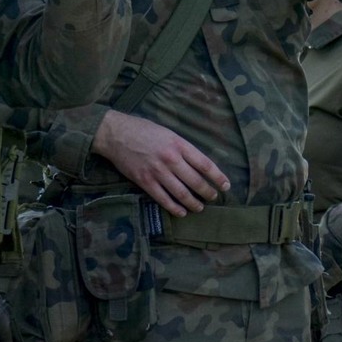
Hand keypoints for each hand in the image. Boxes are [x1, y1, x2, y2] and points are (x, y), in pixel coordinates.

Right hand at [93, 111, 230, 215]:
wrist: (116, 134)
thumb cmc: (143, 130)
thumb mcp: (168, 133)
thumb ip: (182, 148)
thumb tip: (198, 163)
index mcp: (179, 144)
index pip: (205, 164)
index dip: (218, 177)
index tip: (226, 185)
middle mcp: (171, 159)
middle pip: (196, 181)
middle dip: (208, 192)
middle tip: (213, 197)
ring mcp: (158, 172)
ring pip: (182, 193)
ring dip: (194, 203)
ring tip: (200, 207)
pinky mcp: (145, 182)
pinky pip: (163, 199)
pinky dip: (174, 207)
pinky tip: (182, 212)